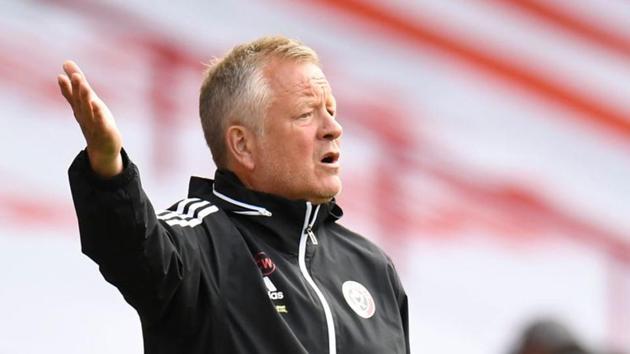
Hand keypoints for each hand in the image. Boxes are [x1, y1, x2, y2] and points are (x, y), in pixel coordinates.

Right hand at [58, 61, 122, 177]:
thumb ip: (76, 84)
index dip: (66, 87)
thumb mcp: (86, 101)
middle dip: (76, 88)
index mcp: (80, 108)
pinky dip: (99, 115)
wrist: (102, 149)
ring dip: (86, 99)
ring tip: (84, 86)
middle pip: (79, 101)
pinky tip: (98, 105)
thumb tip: (66, 62)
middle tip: (75, 75)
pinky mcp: (105, 131)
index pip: (71, 96)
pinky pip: (101, 122)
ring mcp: (94, 124)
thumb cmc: (94, 121)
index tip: (60, 76)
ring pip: (89, 110)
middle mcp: (84, 115)